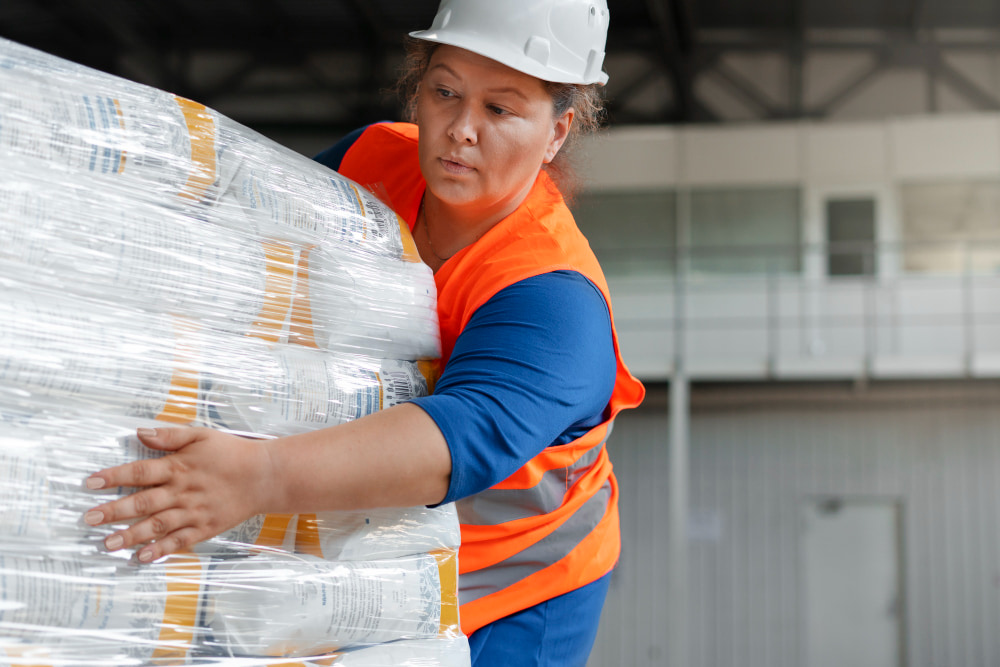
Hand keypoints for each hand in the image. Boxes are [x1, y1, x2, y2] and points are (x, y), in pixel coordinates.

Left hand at [84, 426, 274, 562]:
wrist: (265, 476)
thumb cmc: (232, 453)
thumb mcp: (202, 436)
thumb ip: (170, 436)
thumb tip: (140, 433)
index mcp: (179, 467)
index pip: (140, 472)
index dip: (114, 476)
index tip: (91, 483)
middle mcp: (183, 492)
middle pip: (142, 502)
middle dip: (113, 511)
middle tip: (89, 519)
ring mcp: (194, 512)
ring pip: (156, 525)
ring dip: (130, 535)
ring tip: (107, 544)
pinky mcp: (205, 528)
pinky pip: (179, 541)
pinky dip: (160, 550)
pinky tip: (142, 557)